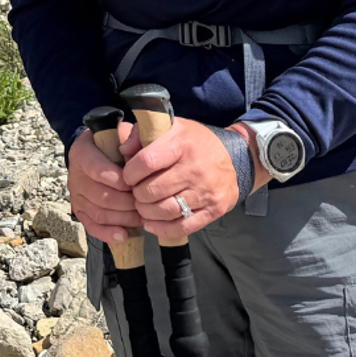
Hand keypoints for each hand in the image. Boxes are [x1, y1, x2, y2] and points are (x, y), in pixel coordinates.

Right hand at [67, 127, 143, 245]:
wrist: (96, 151)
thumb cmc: (114, 142)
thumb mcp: (122, 131)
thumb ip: (130, 136)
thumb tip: (131, 153)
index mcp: (82, 153)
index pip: (96, 169)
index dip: (117, 179)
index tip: (135, 183)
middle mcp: (75, 174)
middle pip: (100, 195)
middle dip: (126, 202)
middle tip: (145, 203)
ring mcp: (76, 194)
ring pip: (99, 212)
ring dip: (122, 218)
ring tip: (141, 217)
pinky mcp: (79, 210)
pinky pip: (91, 226)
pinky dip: (107, 233)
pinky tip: (123, 235)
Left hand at [120, 120, 241, 237]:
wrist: (233, 157)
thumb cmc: (193, 142)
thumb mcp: (171, 127)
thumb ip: (142, 134)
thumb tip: (122, 150)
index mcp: (182, 144)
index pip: (147, 162)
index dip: (130, 173)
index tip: (127, 176)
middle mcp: (195, 168)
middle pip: (153, 190)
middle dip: (137, 195)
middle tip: (135, 193)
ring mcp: (205, 191)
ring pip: (166, 211)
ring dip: (147, 213)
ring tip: (142, 207)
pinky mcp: (213, 210)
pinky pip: (183, 226)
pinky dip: (162, 229)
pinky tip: (151, 224)